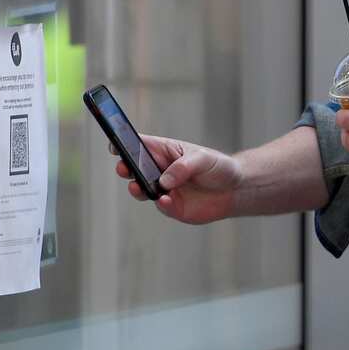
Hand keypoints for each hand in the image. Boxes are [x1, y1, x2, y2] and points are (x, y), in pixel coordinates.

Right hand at [111, 135, 242, 223]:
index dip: (125, 143)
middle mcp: (160, 170)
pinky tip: (166, 200)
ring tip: (137, 187)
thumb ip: (184, 167)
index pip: (140, 145)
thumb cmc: (217, 166)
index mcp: (165, 151)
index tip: (114, 145)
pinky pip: (161, 206)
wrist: (234, 190)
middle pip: (135, 168)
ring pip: (142, 189)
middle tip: (123, 168)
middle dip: (125, 167)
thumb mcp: (203, 159)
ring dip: (137, 188)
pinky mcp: (172, 206)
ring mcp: (164, 189)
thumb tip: (165, 180)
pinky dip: (161, 204)